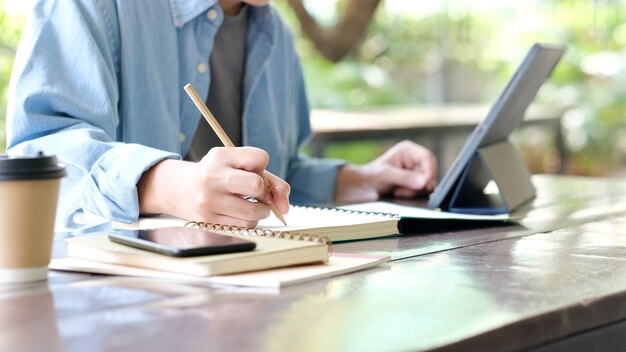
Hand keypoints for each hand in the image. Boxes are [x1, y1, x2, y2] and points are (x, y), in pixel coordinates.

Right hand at [138, 147, 289, 227]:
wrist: (181, 190)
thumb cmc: (219, 176)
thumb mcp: (238, 165)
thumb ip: (270, 180)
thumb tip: (285, 207)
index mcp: (221, 156)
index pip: (261, 157)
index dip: (262, 167)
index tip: (252, 170)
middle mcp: (213, 177)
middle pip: (258, 186)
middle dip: (263, 191)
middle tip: (256, 192)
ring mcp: (209, 200)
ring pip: (254, 211)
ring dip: (260, 210)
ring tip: (250, 204)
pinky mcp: (208, 220)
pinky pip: (244, 226)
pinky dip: (249, 221)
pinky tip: (239, 213)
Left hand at [334, 140, 436, 202]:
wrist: (364, 188)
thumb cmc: (371, 176)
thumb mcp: (386, 175)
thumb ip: (405, 178)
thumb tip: (424, 182)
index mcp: (408, 150)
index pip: (427, 157)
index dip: (429, 171)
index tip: (425, 183)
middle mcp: (414, 160)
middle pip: (429, 173)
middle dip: (417, 185)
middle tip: (401, 190)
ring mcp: (416, 172)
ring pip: (426, 184)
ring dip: (412, 191)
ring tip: (396, 191)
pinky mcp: (415, 183)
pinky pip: (421, 192)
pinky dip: (411, 195)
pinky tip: (398, 193)